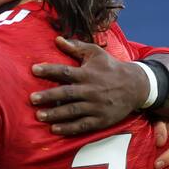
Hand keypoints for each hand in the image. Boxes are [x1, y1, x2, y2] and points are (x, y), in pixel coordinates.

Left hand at [30, 37, 147, 134]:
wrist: (136, 86)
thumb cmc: (111, 68)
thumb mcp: (96, 53)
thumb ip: (76, 47)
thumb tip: (57, 39)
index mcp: (87, 74)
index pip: (65, 71)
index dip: (49, 70)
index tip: (34, 69)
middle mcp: (90, 90)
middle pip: (66, 93)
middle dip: (48, 96)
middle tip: (32, 99)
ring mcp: (96, 106)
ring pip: (73, 111)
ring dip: (55, 114)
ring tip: (39, 116)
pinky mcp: (101, 120)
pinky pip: (82, 125)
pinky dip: (68, 128)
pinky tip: (55, 129)